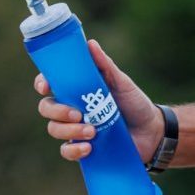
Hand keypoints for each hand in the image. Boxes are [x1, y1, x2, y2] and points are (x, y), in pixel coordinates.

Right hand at [35, 39, 163, 162]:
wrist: (151, 131)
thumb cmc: (134, 103)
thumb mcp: (122, 82)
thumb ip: (105, 66)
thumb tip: (90, 43)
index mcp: (76, 90)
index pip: (49, 85)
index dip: (42, 84)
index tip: (46, 86)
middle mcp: (71, 108)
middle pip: (46, 108)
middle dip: (56, 111)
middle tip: (77, 114)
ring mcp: (75, 129)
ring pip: (55, 129)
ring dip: (69, 131)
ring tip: (92, 131)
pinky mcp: (82, 147)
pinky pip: (66, 151)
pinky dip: (74, 150)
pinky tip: (88, 148)